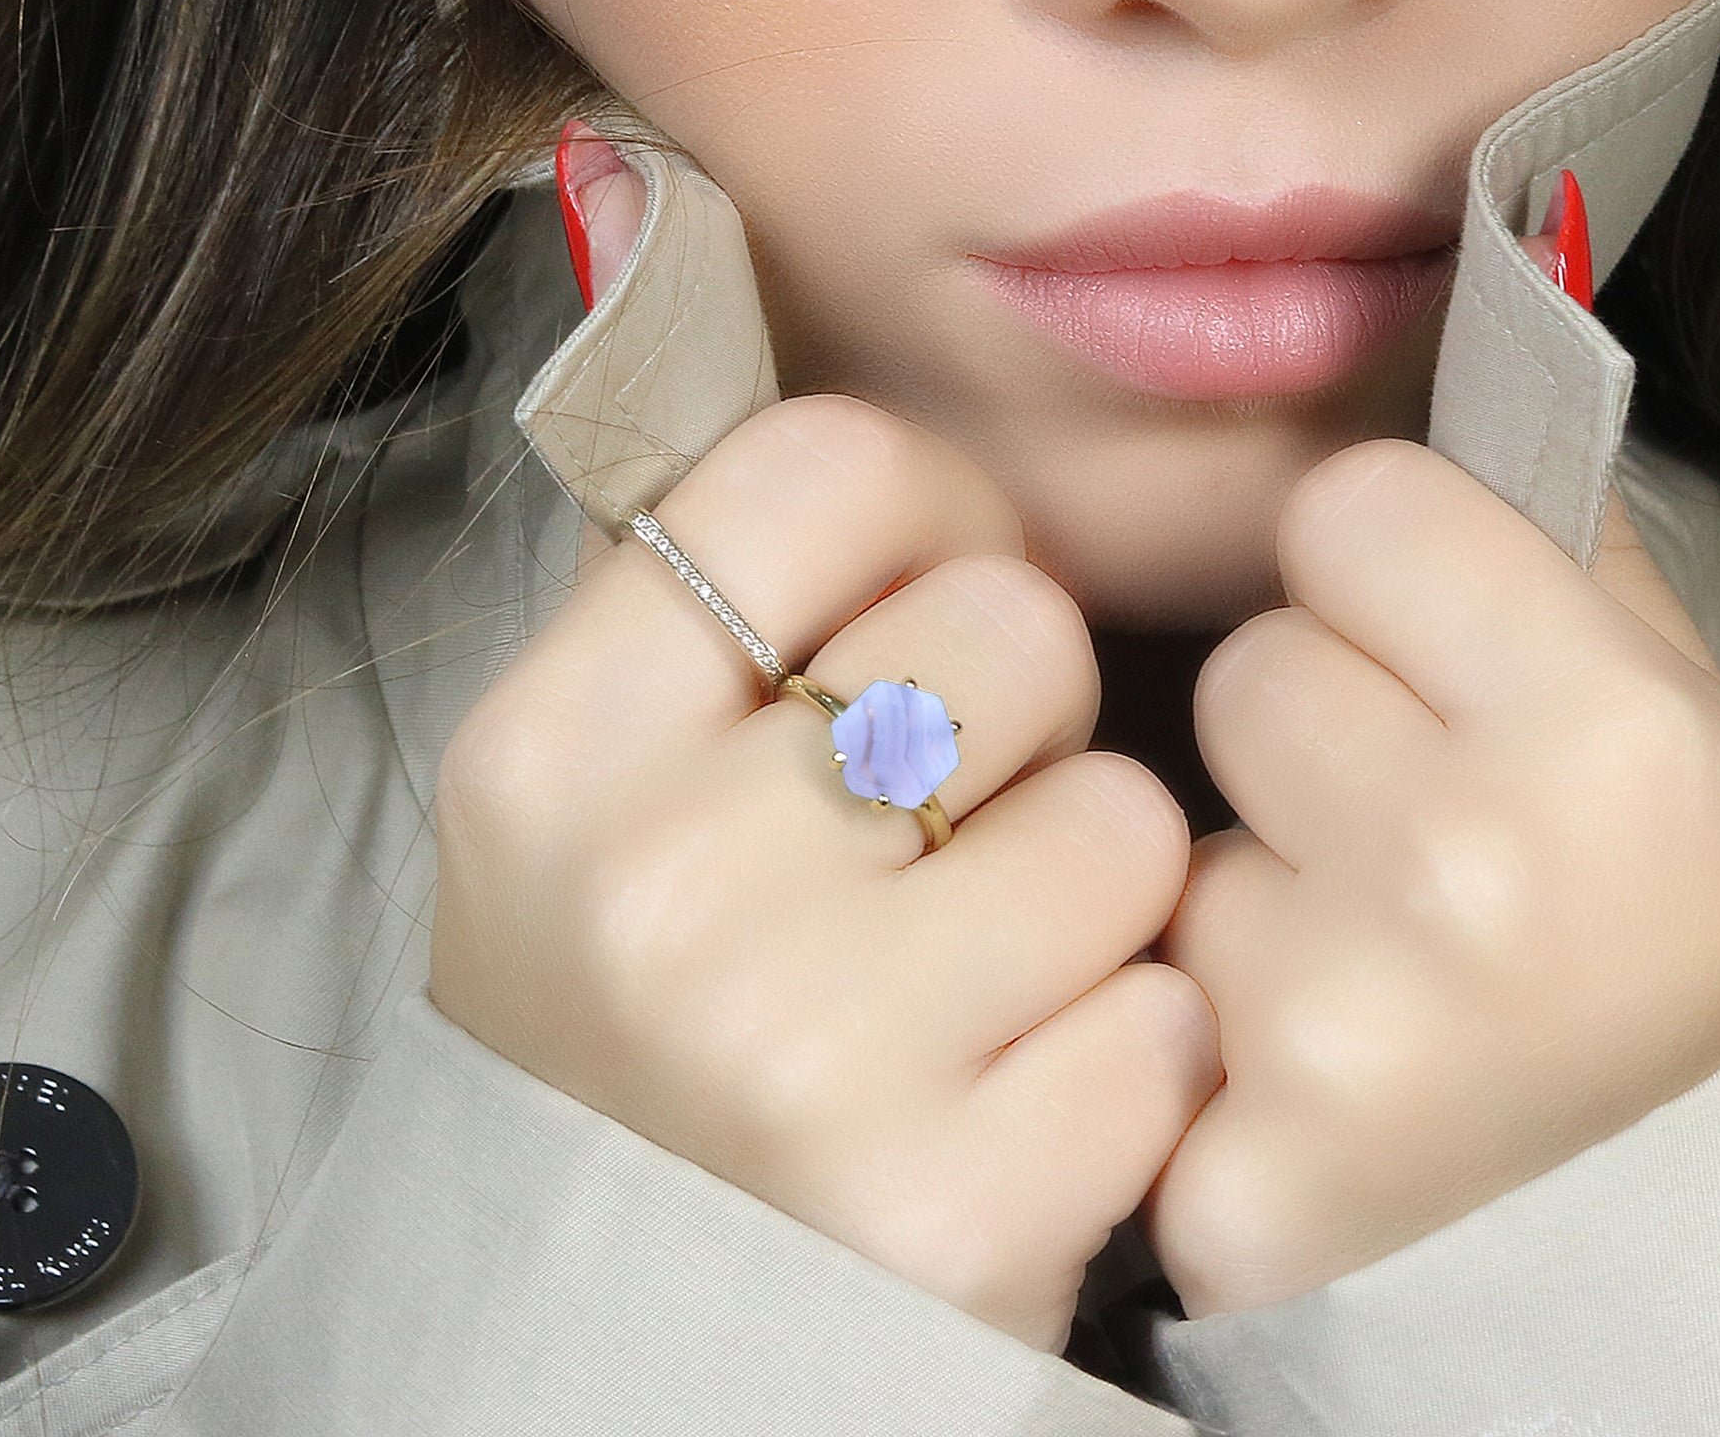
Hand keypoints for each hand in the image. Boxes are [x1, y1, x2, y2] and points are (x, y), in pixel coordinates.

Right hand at [434, 394, 1216, 1348]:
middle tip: (947, 833)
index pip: (820, 467)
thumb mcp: (576, 817)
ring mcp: (807, 1054)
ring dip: (1095, 899)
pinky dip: (1131, 1059)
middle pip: (1009, 626)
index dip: (932, 511)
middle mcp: (660, 890)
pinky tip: (1023, 1103)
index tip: (934, 594)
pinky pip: (1171, 1014)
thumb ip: (695, 611)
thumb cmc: (638, 1043)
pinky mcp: (955, 1206)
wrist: (624, 1360)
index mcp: (549, 757)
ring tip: (984, 982)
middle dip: (1021, 719)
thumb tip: (813, 380)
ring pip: (1125, 819)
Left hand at [1147, 440, 1719, 1315]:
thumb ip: (1534, 523)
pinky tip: (1305, 1060)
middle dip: (1312, 723)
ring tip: (1365, 949)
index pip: (1350, 503)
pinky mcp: (1242, 1162)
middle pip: (1250, 662)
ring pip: (1166, 826)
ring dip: (1244, 872)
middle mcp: (1470, 866)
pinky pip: (1137, 992)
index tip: (1439, 645)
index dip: (1387, 569)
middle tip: (1417, 828)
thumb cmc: (1680, 913)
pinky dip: (1199, 1024)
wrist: (1715, 1217)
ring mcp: (1340, 1022)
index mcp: (1600, 730)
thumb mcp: (1674, 694)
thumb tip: (1419, 323)